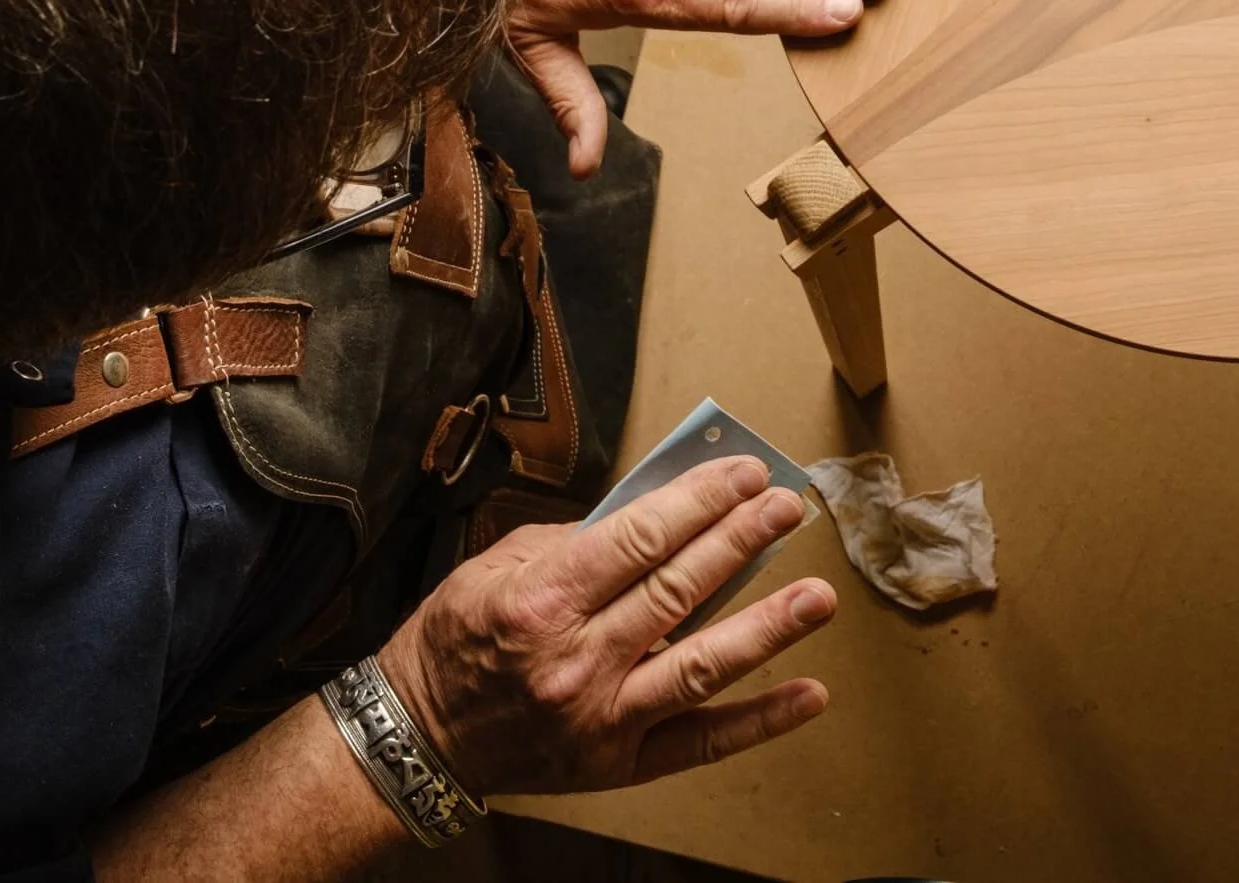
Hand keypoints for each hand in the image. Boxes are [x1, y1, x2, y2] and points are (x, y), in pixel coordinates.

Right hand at [377, 457, 835, 797]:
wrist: (420, 736)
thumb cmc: (457, 640)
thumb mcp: (497, 566)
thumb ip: (578, 541)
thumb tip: (657, 514)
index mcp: (542, 601)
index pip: (640, 540)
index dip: (700, 502)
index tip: (745, 475)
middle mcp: (576, 661)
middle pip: (679, 590)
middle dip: (740, 541)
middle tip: (787, 506)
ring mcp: (603, 718)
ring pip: (702, 666)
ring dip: (768, 628)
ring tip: (818, 596)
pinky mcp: (620, 764)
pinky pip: (703, 743)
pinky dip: (760, 720)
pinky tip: (809, 694)